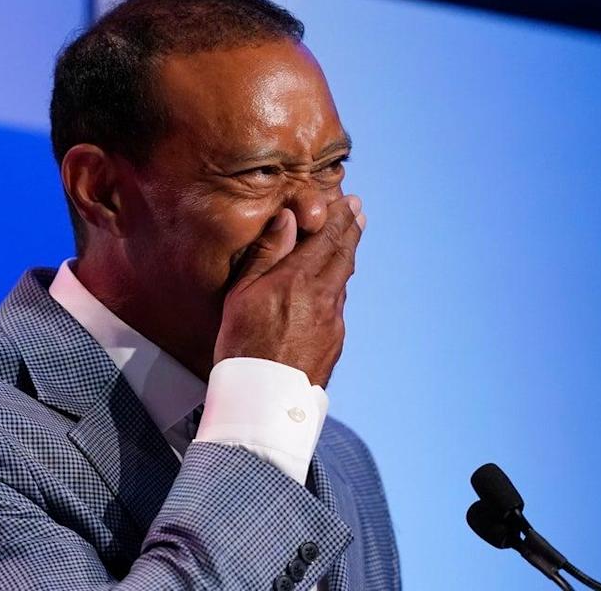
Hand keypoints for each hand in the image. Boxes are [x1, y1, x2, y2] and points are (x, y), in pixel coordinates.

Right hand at [213, 196, 364, 387]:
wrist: (265, 399)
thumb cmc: (243, 346)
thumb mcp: (243, 294)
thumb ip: (267, 253)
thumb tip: (287, 217)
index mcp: (299, 278)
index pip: (327, 237)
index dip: (338, 217)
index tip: (348, 201)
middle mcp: (324, 296)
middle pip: (343, 255)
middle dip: (350, 230)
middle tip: (358, 211)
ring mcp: (333, 320)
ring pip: (343, 279)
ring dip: (346, 255)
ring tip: (349, 240)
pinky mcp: (335, 341)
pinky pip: (338, 304)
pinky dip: (339, 285)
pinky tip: (334, 284)